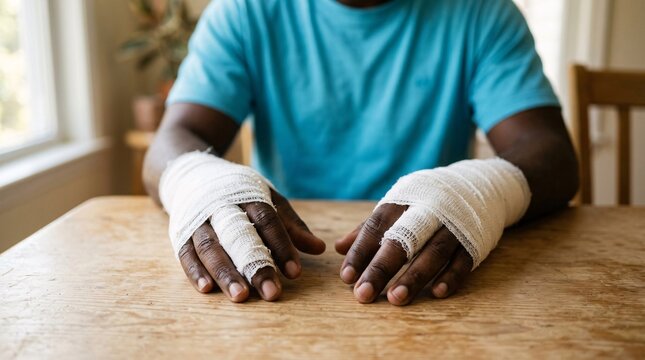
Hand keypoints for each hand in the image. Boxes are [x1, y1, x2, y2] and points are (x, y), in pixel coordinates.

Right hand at [178, 189, 325, 301]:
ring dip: (225, 273)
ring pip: (211, 247)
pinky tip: (207, 289)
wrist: (191, 175)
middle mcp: (220, 205)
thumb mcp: (267, 199)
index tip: (295, 273)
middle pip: (239, 236)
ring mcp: (198, 219)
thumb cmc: (238, 193)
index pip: (266, 220)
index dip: (281, 246)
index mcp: (246, 195)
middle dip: (255, 265)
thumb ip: (290, 225)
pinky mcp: (180, 232)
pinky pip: (186, 253)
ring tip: (240, 296)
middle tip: (271, 293)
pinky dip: (195, 271)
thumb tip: (320, 249)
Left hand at [335, 204, 472, 304]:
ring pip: (433, 252)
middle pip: (402, 240)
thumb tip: (338, 248)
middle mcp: (427, 211)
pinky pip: (462, 260)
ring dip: (414, 277)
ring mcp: (452, 225)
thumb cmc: (427, 201)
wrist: (478, 186)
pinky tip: (437, 293)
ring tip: (395, 299)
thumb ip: (369, 228)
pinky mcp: (473, 239)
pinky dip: (451, 277)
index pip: (376, 226)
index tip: (346, 277)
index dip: (360, 251)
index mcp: (403, 201)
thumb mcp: (398, 206)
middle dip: (381, 267)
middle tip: (363, 294)